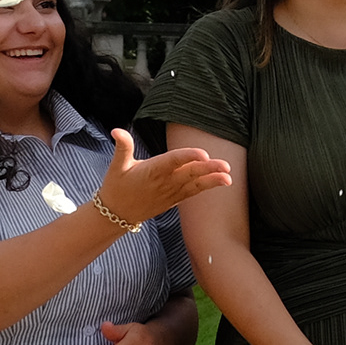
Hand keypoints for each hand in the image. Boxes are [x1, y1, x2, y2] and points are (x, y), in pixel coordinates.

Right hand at [97, 128, 231, 227]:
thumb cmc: (117, 187)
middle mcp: (164, 182)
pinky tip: (222, 182)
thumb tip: (116, 130)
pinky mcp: (174, 199)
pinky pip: (193, 192)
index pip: (173, 161)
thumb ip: (122, 147)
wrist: (117, 214)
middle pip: (189, 174)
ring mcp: (171, 192)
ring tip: (229, 177)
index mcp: (152, 171)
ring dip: (212, 180)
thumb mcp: (116, 166)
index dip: (188, 156)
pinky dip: (207, 187)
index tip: (203, 154)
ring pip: (195, 185)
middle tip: (226, 165)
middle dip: (208, 169)